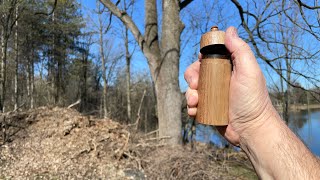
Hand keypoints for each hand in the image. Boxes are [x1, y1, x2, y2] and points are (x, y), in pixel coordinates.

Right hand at [184, 27, 274, 145]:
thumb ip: (240, 50)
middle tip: (195, 85)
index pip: (209, 57)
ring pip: (191, 89)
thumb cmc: (252, 100)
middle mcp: (219, 80)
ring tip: (195, 102)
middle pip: (196, 72)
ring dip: (189, 94)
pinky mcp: (207, 109)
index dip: (202, 57)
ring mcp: (212, 96)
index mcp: (228, 68)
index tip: (201, 62)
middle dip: (191, 77)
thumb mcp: (249, 71)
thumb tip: (229, 30)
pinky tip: (195, 111)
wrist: (251, 130)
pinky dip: (191, 107)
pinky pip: (192, 105)